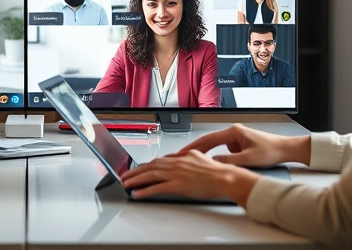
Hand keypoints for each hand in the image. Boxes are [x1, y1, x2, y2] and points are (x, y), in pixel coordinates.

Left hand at [121, 150, 259, 204]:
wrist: (226, 177)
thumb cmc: (217, 172)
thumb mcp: (200, 158)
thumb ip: (188, 158)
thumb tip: (179, 159)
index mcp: (182, 156)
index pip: (159, 160)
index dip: (146, 165)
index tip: (138, 168)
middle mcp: (176, 163)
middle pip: (151, 166)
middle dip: (136, 171)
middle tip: (125, 176)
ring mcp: (176, 174)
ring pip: (150, 175)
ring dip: (136, 180)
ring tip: (126, 184)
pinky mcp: (178, 185)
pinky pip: (157, 188)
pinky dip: (145, 190)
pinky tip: (138, 193)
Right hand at [178, 123, 309, 166]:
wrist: (285, 149)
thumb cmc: (271, 151)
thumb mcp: (248, 159)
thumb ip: (229, 161)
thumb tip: (213, 162)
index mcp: (234, 132)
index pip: (208, 139)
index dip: (195, 146)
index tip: (183, 152)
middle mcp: (234, 132)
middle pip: (210, 141)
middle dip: (198, 150)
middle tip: (184, 156)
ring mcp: (237, 138)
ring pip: (219, 147)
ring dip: (215, 155)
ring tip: (213, 163)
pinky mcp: (241, 144)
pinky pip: (227, 151)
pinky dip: (225, 157)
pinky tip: (232, 163)